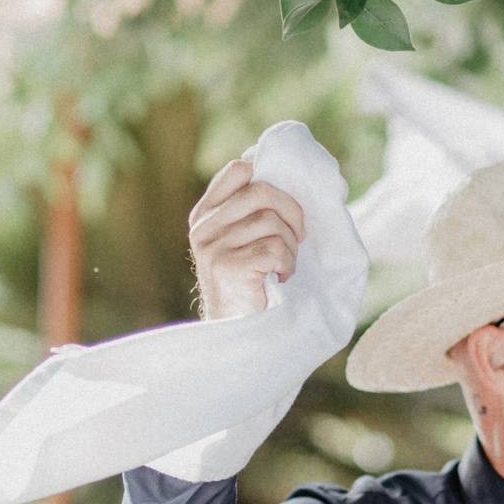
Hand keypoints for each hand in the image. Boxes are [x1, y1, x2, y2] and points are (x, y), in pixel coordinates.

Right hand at [188, 156, 306, 320]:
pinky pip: (275, 249)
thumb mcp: (238, 243)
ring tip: (285, 264)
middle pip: (262, 192)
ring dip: (290, 245)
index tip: (282, 207)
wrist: (233, 331)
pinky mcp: (228, 266)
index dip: (269, 180)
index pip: (238, 171)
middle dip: (291, 212)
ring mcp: (214, 247)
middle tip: (299, 236)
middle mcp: (204, 227)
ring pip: (271, 222)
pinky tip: (280, 277)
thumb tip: (287, 182)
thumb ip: (248, 214)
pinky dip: (287, 264)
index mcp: (205, 215)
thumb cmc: (245, 286)